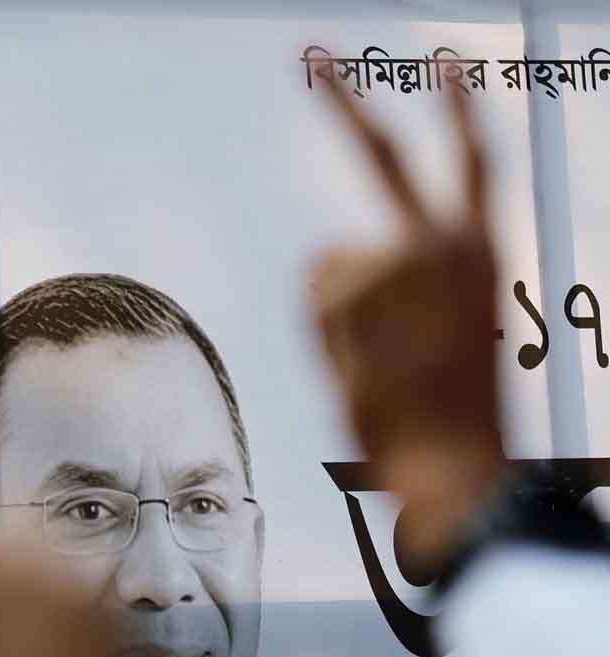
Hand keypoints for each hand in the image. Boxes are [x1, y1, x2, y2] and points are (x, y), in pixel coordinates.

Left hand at [310, 80, 504, 570]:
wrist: (453, 466)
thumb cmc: (449, 410)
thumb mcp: (437, 333)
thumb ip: (391, 280)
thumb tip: (320, 252)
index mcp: (478, 253)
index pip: (470, 163)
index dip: (455, 111)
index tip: (442, 62)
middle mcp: (445, 243)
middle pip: (385, 156)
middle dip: (347, 103)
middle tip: (313, 54)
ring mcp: (400, 260)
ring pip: (332, 261)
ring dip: (339, 309)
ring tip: (379, 357)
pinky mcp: (360, 285)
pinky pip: (316, 289)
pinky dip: (324, 324)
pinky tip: (363, 359)